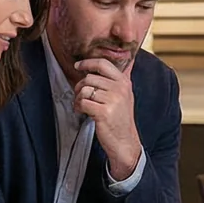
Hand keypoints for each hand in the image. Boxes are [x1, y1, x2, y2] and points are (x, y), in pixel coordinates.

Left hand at [75, 58, 141, 179]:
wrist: (124, 141)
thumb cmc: (121, 119)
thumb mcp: (125, 95)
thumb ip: (119, 79)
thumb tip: (123, 61)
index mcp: (124, 82)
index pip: (103, 64)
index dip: (88, 63)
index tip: (78, 66)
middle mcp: (120, 89)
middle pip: (90, 78)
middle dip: (80, 86)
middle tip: (80, 96)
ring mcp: (113, 100)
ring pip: (85, 89)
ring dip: (78, 98)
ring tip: (80, 105)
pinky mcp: (104, 112)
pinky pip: (83, 102)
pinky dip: (78, 107)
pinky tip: (81, 111)